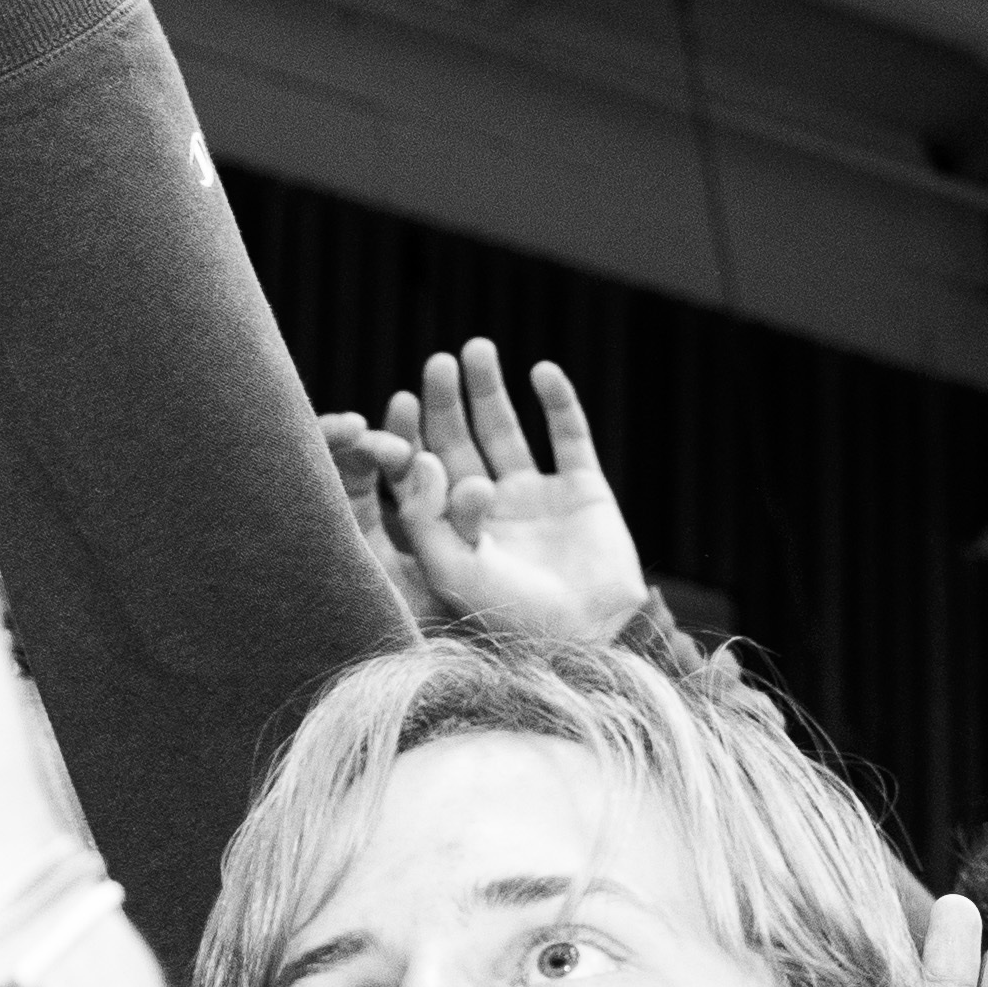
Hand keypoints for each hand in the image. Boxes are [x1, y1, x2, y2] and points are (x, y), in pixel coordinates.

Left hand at [344, 341, 646, 655]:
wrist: (589, 638)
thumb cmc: (511, 615)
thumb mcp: (453, 571)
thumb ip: (428, 517)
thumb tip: (422, 457)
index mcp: (451, 530)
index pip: (421, 471)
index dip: (409, 435)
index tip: (398, 401)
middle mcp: (490, 508)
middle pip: (458, 441)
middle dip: (446, 402)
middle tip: (437, 363)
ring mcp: (537, 497)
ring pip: (506, 431)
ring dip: (491, 391)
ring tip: (477, 348)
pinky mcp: (583, 490)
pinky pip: (568, 437)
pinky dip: (558, 403)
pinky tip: (542, 372)